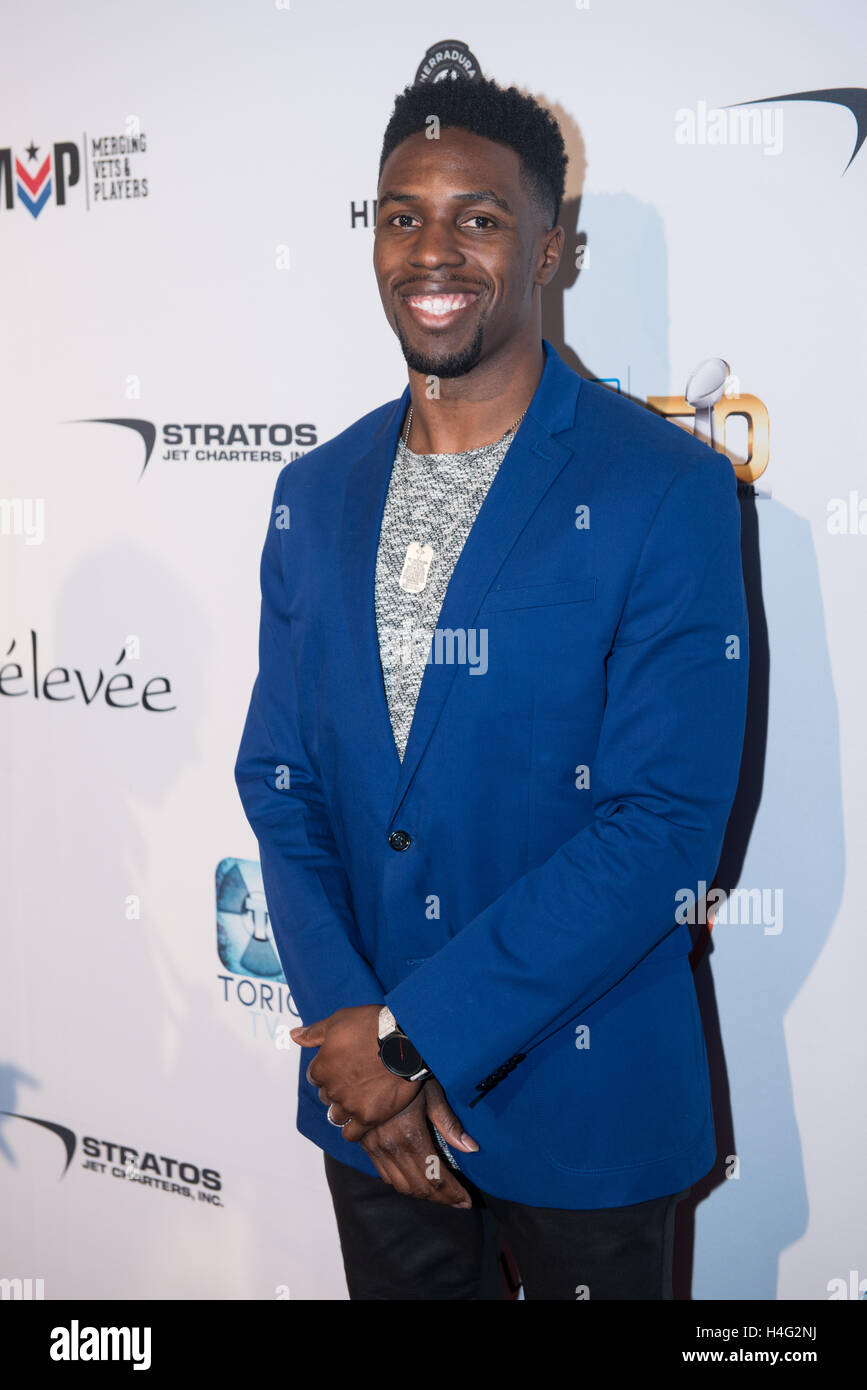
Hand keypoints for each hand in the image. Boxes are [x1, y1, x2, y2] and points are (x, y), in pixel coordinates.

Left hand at [291, 1005, 421, 1141]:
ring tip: (363, 1096)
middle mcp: (332, 1090)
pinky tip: (364, 1117)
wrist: (405, 1041)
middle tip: (356, 1079)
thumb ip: (314, 1033)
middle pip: (327, 1096)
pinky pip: (351, 1134)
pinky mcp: (368, 1117)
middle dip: (337, 1089)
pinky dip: (354, 1128)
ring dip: (345, 1108)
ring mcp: (349, 1105)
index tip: (343, 1065)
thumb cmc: (372, 1026)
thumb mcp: (339, 1021)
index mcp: (321, 1068)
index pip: (315, 1077)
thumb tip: (294, 1035)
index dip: (329, 1070)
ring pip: (337, 1115)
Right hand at [361, 1078, 478, 1207]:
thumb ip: (450, 1125)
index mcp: (410, 1135)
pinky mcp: (366, 1144)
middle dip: (441, 1198)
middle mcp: (391, 1146)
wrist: (371, 1060)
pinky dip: (402, 1182)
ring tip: (440, 1192)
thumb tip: (472, 1148)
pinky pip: (385, 1175)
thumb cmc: (406, 1073)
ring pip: (400, 1185)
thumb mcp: (432, 1094)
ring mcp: (375, 1147)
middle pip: (419, 1187)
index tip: (466, 1200)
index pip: (436, 1178)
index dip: (453, 1193)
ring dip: (421, 1193)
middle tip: (457, 1200)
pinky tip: (416, 1177)